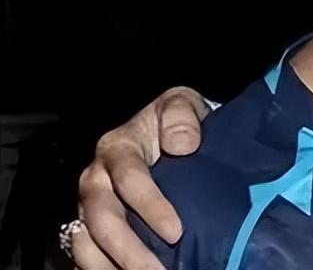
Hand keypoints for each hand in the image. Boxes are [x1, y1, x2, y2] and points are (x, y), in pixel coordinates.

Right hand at [72, 87, 210, 269]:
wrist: (166, 131)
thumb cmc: (175, 121)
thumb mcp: (182, 104)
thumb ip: (181, 117)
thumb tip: (183, 145)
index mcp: (117, 147)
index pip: (129, 178)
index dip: (150, 206)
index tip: (176, 231)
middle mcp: (96, 178)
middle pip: (102, 218)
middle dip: (127, 250)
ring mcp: (89, 204)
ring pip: (85, 241)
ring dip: (110, 266)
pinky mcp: (89, 225)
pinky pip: (84, 252)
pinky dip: (100, 269)